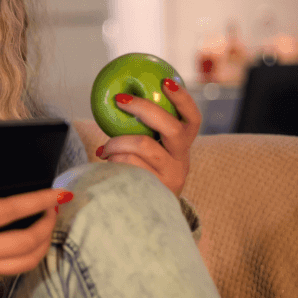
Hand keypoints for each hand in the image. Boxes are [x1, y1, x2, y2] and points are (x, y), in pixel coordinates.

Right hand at [0, 170, 69, 297]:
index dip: (39, 200)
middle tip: (54, 208)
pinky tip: (22, 241)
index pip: (9, 210)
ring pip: (26, 262)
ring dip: (43, 242)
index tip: (59, 192)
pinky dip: (21, 255)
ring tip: (45, 225)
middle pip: (26, 241)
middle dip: (49, 222)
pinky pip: (9, 271)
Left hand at [95, 78, 200, 196]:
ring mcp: (170, 177)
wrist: (151, 215)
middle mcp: (182, 161)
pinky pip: (130, 166)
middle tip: (121, 100)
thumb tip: (115, 99)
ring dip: (117, 142)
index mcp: (183, 146)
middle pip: (172, 129)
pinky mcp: (155, 190)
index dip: (183, 99)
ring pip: (144, 146)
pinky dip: (114, 160)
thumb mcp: (152, 153)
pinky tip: (105, 162)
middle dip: (144, 109)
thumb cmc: (144, 174)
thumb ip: (143, 131)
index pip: (193, 119)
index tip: (165, 81)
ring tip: (104, 147)